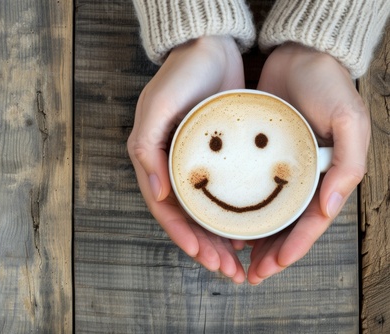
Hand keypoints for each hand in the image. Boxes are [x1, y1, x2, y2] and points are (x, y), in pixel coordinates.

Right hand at [127, 36, 246, 282]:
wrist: (209, 47)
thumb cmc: (180, 75)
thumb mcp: (157, 107)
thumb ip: (147, 148)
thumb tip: (157, 193)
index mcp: (154, 160)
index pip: (167, 209)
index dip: (183, 236)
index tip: (204, 257)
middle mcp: (172, 167)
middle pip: (187, 218)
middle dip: (205, 247)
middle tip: (227, 270)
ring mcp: (195, 163)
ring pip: (206, 211)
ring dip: (219, 238)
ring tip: (238, 261)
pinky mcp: (216, 157)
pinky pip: (222, 193)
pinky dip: (231, 214)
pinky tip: (245, 228)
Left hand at [247, 43, 369, 283]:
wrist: (300, 55)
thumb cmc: (329, 86)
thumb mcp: (349, 121)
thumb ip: (348, 165)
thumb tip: (329, 208)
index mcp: (325, 176)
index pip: (309, 223)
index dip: (292, 248)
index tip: (272, 268)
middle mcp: (302, 177)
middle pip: (285, 225)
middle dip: (269, 253)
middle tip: (248, 274)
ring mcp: (279, 168)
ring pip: (265, 212)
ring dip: (252, 237)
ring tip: (233, 257)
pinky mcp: (258, 154)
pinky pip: (247, 187)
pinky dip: (238, 207)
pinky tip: (223, 220)